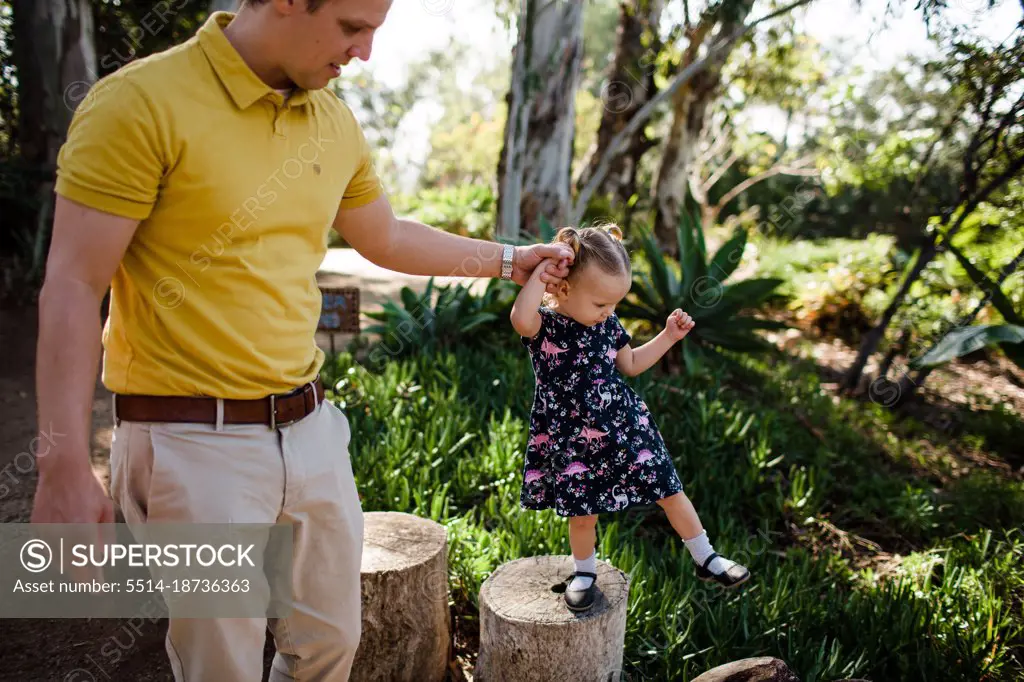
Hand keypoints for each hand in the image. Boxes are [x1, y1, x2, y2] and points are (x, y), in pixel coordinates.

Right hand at [32, 456, 115, 581]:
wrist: (62, 471)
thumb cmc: (88, 489)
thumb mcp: (106, 510)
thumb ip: (107, 536)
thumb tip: (105, 558)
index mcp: (83, 530)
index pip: (89, 564)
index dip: (95, 581)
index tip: (99, 592)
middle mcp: (63, 534)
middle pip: (73, 569)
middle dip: (84, 578)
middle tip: (93, 585)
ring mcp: (47, 534)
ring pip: (60, 563)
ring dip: (72, 565)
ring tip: (82, 559)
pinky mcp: (37, 531)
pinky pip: (48, 552)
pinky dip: (58, 554)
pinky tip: (68, 546)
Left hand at [512, 243, 573, 293]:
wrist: (513, 265)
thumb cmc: (525, 254)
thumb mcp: (539, 250)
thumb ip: (554, 251)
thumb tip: (568, 255)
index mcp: (556, 253)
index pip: (570, 256)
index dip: (568, 261)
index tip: (561, 263)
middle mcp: (555, 264)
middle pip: (566, 270)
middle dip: (557, 271)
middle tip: (546, 268)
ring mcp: (551, 274)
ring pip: (561, 280)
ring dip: (552, 279)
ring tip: (541, 276)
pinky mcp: (546, 284)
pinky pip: (555, 289)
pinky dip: (551, 288)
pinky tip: (545, 285)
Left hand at [666, 309, 694, 340]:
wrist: (672, 335)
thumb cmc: (670, 327)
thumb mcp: (670, 319)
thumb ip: (676, 315)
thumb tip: (685, 317)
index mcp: (676, 313)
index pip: (680, 310)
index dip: (679, 314)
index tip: (676, 319)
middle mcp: (682, 316)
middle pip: (685, 314)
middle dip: (682, 320)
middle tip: (678, 324)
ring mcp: (686, 320)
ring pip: (690, 318)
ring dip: (685, 323)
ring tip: (681, 327)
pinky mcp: (689, 325)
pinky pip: (693, 323)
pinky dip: (690, 325)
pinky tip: (686, 328)